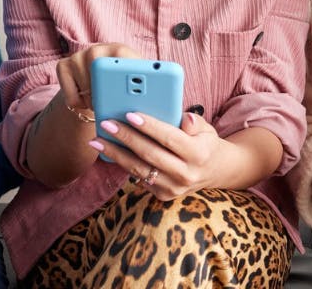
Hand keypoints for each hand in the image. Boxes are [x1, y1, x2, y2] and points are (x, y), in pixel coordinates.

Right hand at [55, 43, 140, 111]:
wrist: (101, 83)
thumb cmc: (127, 87)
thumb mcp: (141, 85)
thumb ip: (148, 90)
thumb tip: (156, 101)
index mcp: (121, 51)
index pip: (122, 58)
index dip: (125, 77)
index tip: (129, 93)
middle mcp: (98, 49)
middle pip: (99, 73)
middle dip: (106, 96)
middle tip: (113, 106)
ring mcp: (79, 56)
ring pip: (85, 87)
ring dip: (93, 102)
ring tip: (102, 104)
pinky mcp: (63, 65)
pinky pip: (70, 94)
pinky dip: (78, 103)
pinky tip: (87, 101)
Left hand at [89, 110, 224, 200]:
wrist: (214, 171)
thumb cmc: (204, 143)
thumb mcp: (207, 128)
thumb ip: (195, 122)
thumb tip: (184, 118)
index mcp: (198, 154)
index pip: (169, 138)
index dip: (149, 127)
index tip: (129, 114)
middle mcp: (186, 174)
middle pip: (149, 154)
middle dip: (125, 138)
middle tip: (106, 124)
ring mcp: (174, 188)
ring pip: (139, 169)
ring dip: (115, 154)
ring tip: (97, 140)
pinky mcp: (163, 196)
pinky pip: (138, 177)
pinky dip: (122, 163)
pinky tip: (108, 151)